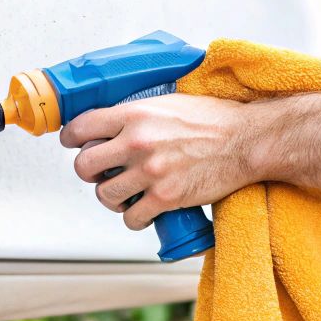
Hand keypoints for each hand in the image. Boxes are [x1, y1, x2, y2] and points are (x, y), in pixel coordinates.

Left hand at [60, 94, 255, 230]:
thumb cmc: (214, 120)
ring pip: (104, 195)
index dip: (73, 140)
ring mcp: (150, 171)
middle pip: (83, 166)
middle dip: (91, 173)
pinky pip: (131, 218)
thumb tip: (110, 125)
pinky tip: (145, 210)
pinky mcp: (165, 197)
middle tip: (104, 173)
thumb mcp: (169, 102)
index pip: (80, 128)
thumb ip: (137, 113)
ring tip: (129, 193)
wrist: (248, 141)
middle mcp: (137, 142)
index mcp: (135, 114)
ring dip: (113, 198)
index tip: (76, 145)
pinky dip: (135, 218)